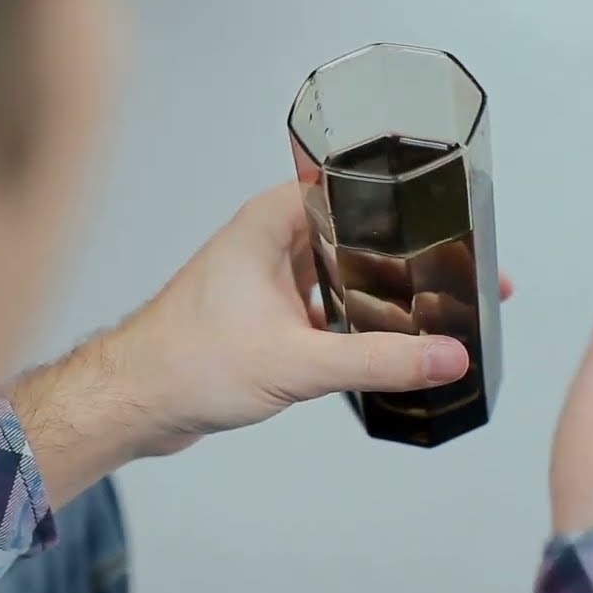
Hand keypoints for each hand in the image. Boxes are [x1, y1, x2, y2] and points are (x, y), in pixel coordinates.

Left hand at [107, 182, 511, 454]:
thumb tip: (445, 357)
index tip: (449, 213)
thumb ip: (377, 360)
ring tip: (437, 308)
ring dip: (381, 294)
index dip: (402, 198)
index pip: (349, 187)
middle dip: (404, 254)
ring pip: (340, 275)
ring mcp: (267, 281)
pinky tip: (388, 347)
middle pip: (353, 234)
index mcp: (270, 224)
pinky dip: (355, 326)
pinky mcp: (265, 318)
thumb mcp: (297, 363)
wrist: (132, 405)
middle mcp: (269, 243)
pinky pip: (324, 311)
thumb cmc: (185, 363)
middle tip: (460, 270)